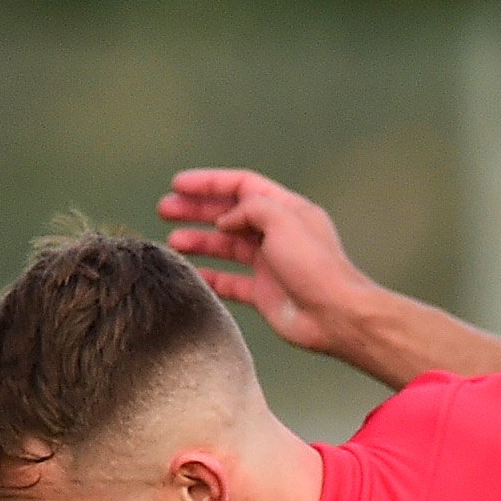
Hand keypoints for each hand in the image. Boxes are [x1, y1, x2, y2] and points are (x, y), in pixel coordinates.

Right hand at [158, 167, 369, 356]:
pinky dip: (211, 276)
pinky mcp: (265, 294)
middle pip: (229, 214)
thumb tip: (225, 220)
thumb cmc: (316, 267)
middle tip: (165, 209)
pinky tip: (191, 273)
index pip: (241, 186)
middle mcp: (277, 234)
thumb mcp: (283, 220)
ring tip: (173, 241)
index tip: (178, 185)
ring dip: (200, 241)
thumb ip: (250, 209)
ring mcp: (270, 264)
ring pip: (227, 246)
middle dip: (197, 210)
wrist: (336, 316)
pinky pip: (232, 282)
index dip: (209, 183)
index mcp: (286, 210)